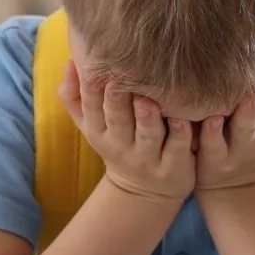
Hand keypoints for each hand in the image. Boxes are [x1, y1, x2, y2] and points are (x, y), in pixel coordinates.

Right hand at [59, 62, 195, 202]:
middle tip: (117, 82)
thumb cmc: (116, 143)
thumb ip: (74, 96)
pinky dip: (180, 134)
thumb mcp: (90, 125)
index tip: (91, 71)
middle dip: (116, 103)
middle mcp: (121, 146)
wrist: (143, 191)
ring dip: (147, 119)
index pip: (91, 109)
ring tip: (147, 101)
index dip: (90, 91)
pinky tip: (184, 120)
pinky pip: (177, 148)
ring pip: (148, 136)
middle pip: (117, 121)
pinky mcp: (173, 167)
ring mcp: (147, 158)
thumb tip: (70, 62)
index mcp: (98, 132)